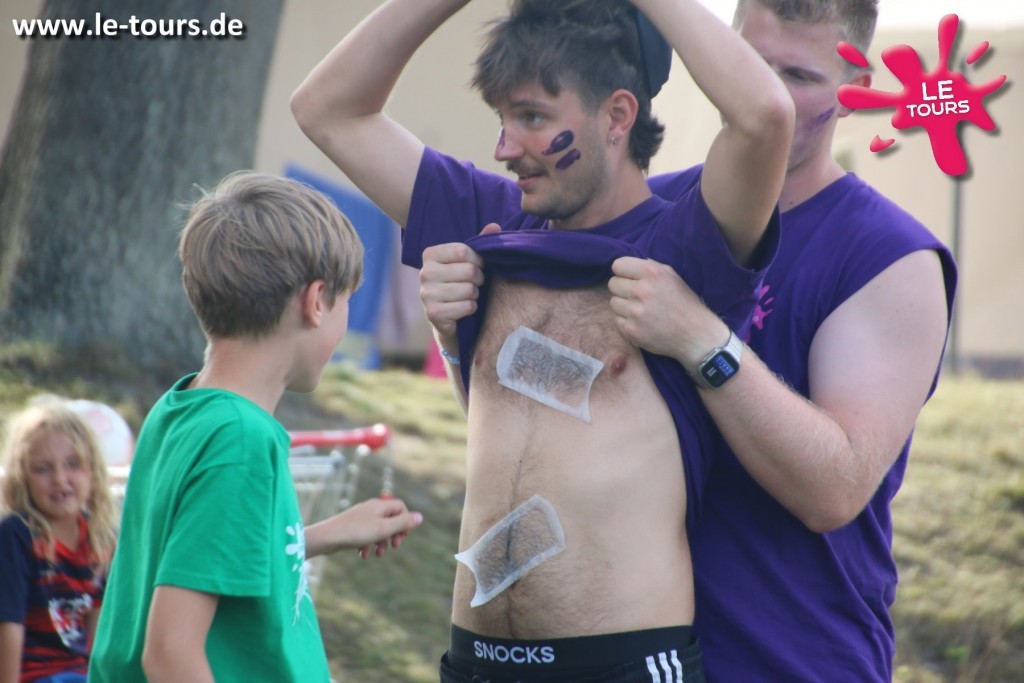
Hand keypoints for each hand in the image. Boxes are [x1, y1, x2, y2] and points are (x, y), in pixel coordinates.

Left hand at [308, 497, 422, 558]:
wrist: (327, 537)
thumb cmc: (356, 532)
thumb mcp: (383, 529)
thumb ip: (403, 523)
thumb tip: (421, 517)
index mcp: (380, 505)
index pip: (401, 506)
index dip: (406, 520)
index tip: (403, 535)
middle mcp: (371, 509)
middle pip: (391, 518)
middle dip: (394, 534)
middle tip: (394, 546)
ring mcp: (361, 518)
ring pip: (378, 529)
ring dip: (381, 543)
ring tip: (378, 554)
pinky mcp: (352, 528)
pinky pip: (366, 536)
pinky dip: (368, 545)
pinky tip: (364, 555)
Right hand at [419, 224, 499, 338]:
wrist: (446, 317)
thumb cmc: (459, 283)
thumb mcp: (468, 261)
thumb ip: (480, 243)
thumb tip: (495, 226)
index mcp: (430, 255)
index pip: (463, 250)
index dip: (478, 260)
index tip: (478, 266)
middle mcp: (424, 272)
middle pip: (469, 270)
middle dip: (479, 279)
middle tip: (475, 283)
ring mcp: (426, 294)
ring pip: (469, 289)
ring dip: (475, 294)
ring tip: (468, 296)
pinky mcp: (433, 313)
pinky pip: (466, 306)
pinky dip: (471, 308)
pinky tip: (463, 309)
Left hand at [608, 256, 726, 366]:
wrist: (695, 334)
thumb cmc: (684, 303)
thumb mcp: (672, 276)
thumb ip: (650, 267)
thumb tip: (628, 265)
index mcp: (652, 273)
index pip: (618, 265)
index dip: (624, 272)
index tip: (631, 279)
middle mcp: (641, 290)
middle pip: (613, 284)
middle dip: (623, 288)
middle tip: (637, 296)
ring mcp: (635, 312)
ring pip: (613, 302)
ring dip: (624, 306)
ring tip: (640, 310)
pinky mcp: (631, 330)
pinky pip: (617, 320)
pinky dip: (627, 321)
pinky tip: (641, 323)